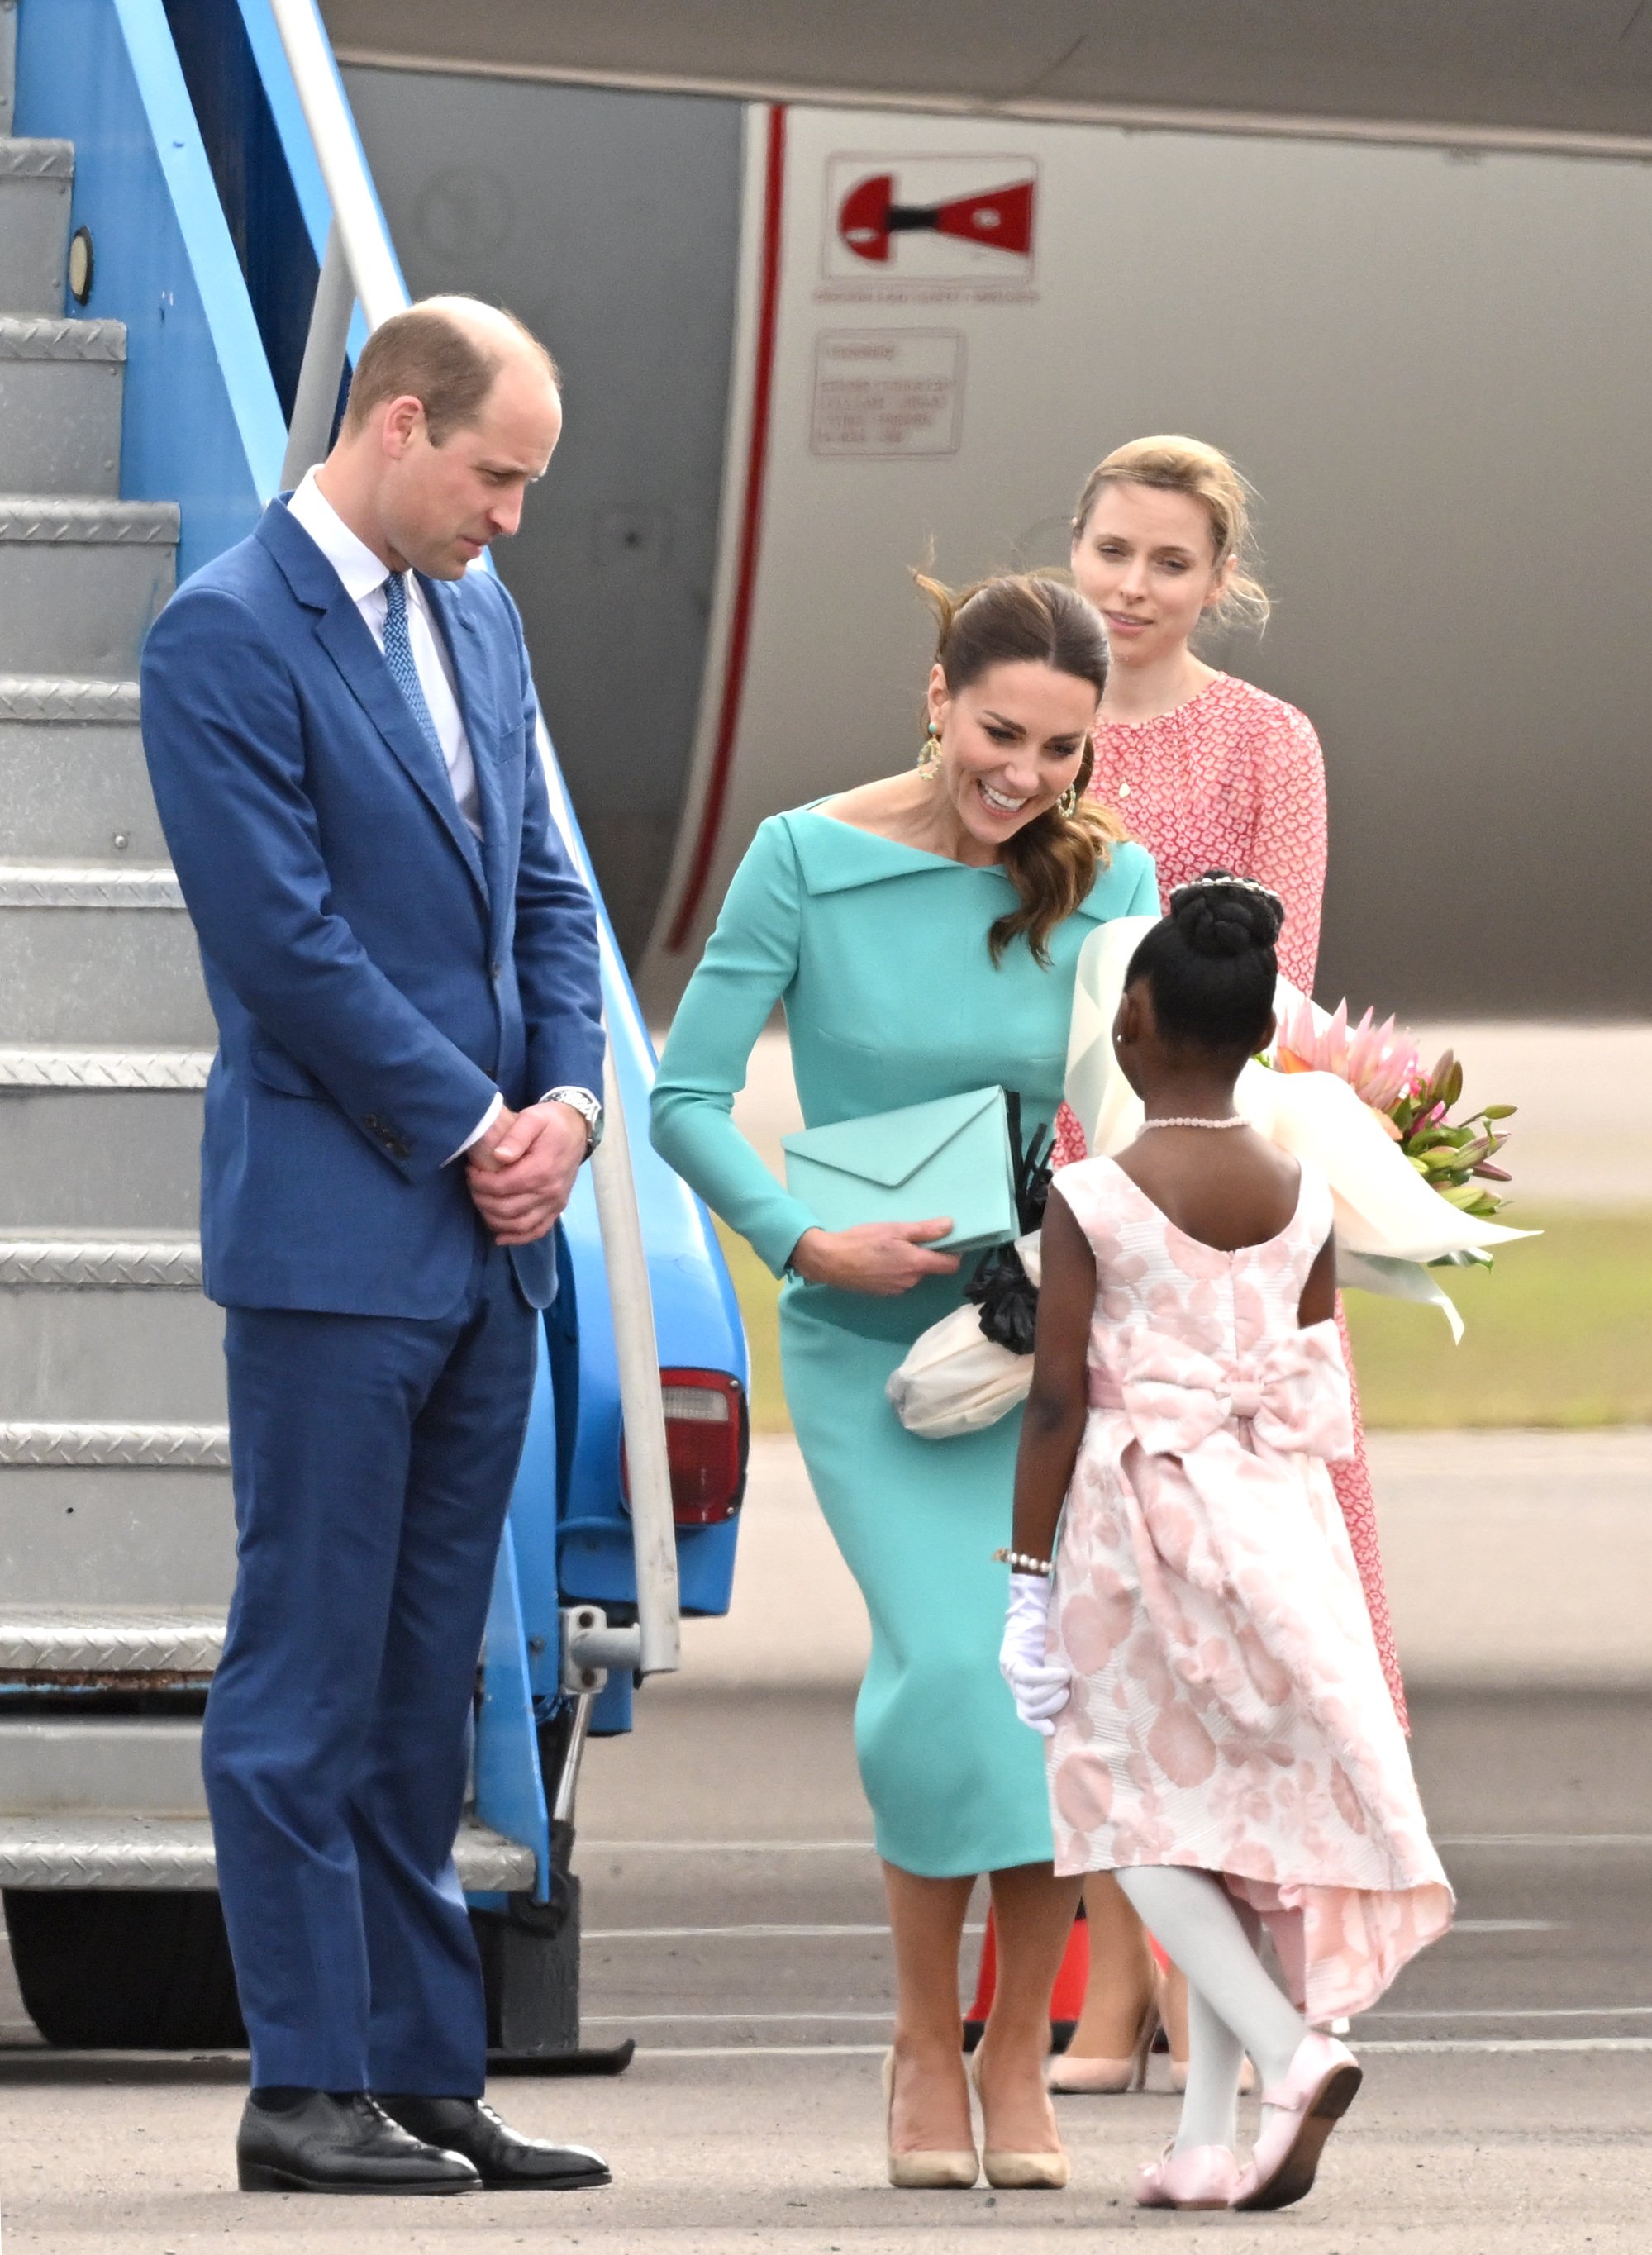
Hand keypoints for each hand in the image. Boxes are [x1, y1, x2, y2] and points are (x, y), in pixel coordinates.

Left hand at [465, 1101, 587, 1245]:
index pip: (502, 1186)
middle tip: (472, 1186)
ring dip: (494, 1219)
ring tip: (481, 1203)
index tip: (470, 1171)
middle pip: (507, 1208)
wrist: (577, 1129)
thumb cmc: (551, 1121)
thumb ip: (515, 1136)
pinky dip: (517, 1238)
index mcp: (542, 1169)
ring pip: (519, 1224)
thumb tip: (499, 1156)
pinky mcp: (558, 1208)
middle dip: (482, 1200)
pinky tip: (500, 1236)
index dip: (480, 1183)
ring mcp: (555, 1203)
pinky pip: (537, 1231)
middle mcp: (550, 1191)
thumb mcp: (533, 1118)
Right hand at [787, 1219, 960, 1296]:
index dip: (954, 1252)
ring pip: (913, 1274)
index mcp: (916, 1264)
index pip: (950, 1265)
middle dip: (925, 1254)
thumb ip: (924, 1230)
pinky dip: (896, 1270)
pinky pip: (899, 1280)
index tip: (947, 1241)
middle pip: (930, 1268)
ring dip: (909, 1262)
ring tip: (890, 1247)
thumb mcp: (894, 1229)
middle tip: (908, 1238)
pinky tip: (880, 1259)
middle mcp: (911, 1281)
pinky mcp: (884, 1293)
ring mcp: (897, 1290)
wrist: (830, 1261)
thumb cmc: (862, 1241)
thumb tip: (950, 1226)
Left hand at [999, 1571, 1069, 1737]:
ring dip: (1050, 1693)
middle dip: (1051, 1706)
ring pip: (1029, 1696)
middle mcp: (1012, 1682)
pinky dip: (1046, 1678)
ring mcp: (1009, 1671)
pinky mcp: (1011, 1658)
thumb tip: (1085, 1696)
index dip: (1038, 1724)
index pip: (1025, 1714)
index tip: (1053, 1729)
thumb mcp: (1056, 1662)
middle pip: (1029, 1709)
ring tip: (1066, 1682)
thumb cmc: (1050, 1635)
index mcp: (1022, 1686)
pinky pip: (1027, 1676)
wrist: (1032, 1609)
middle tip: (1068, 1694)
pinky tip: (1061, 1673)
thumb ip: (1061, 1680)